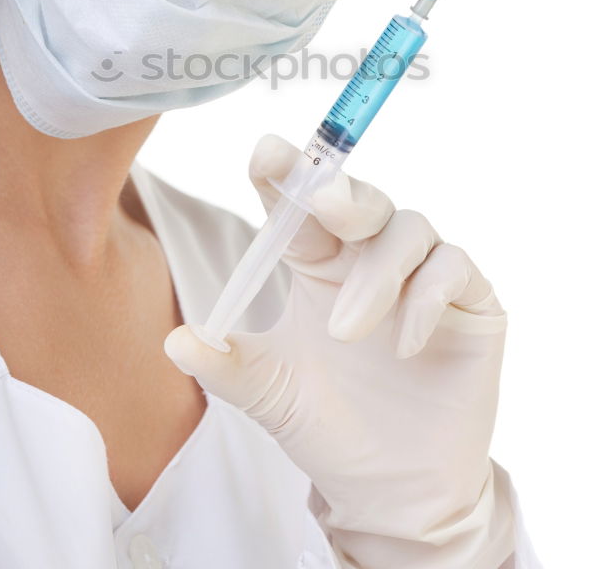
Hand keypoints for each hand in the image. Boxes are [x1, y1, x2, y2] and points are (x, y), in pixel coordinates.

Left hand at [164, 134, 514, 568]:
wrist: (390, 488)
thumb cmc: (327, 426)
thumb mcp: (268, 392)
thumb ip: (225, 365)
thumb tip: (174, 341)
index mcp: (319, 263)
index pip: (299, 206)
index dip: (285, 175)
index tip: (265, 154)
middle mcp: (370, 257)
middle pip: (362, 198)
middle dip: (343, 193)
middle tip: (321, 202)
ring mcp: (422, 276)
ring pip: (409, 227)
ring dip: (379, 270)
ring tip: (348, 330)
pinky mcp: (469, 304)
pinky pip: (455, 268)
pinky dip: (429, 295)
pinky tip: (406, 343)